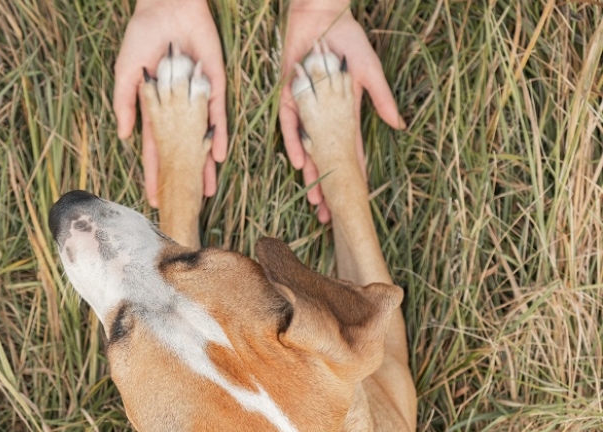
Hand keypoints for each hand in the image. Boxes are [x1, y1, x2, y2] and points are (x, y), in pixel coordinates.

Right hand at [114, 0, 226, 207]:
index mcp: (155, 109)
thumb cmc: (141, 38)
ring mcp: (196, 101)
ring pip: (201, 141)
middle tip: (184, 204)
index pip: (154, 149)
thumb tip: (124, 137)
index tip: (153, 197)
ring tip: (207, 192)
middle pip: (180, 152)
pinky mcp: (213, 88)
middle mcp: (177, 111)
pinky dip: (218, 137)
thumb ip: (125, 104)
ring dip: (204, 166)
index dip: (153, 173)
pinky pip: (217, 117)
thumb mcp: (126, 74)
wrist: (168, 9)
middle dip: (181, 178)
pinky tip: (218, 158)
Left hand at [280, 1, 404, 222]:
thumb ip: (382, 100)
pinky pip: (290, 126)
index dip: (352, 177)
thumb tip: (400, 127)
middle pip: (326, 159)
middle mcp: (323, 118)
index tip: (354, 202)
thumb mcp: (370, 73)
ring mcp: (305, 109)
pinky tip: (301, 164)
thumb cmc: (348, 42)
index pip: (349, 152)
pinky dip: (295, 143)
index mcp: (343, 114)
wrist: (322, 17)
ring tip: (315, 200)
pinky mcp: (289, 97)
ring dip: (311, 174)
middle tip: (329, 216)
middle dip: (328, 187)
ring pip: (307, 150)